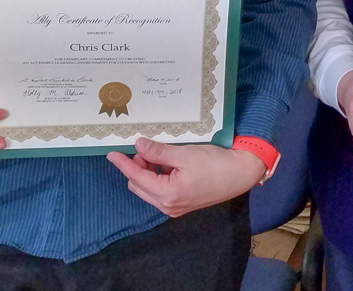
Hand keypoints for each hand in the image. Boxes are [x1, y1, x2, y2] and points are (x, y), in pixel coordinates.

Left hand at [107, 138, 263, 216]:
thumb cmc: (215, 163)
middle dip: (136, 167)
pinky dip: (159, 177)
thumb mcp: (184, 154)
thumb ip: (158, 152)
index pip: (136, 177)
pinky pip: (161, 192)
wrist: (241, 173)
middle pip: (139, 186)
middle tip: (144, 148)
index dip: (123, 164)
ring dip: (148, 172)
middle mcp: (168, 206)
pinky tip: (170, 164)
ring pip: (149, 189)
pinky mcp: (183, 204)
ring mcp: (175, 207)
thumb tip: (138, 146)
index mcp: (167, 194)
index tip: (111, 154)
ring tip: (158, 154)